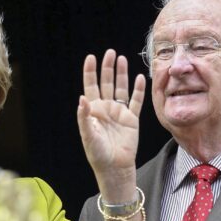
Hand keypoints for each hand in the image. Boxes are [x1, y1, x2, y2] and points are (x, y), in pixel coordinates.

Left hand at [77, 49, 145, 197]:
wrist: (115, 167)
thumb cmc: (98, 154)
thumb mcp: (88, 135)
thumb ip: (85, 117)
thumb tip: (81, 99)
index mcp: (93, 111)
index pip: (91, 86)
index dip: (90, 72)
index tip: (91, 58)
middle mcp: (106, 109)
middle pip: (106, 83)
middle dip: (107, 68)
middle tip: (110, 53)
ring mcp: (119, 113)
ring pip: (121, 89)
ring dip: (121, 75)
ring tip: (122, 59)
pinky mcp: (132, 120)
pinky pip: (136, 102)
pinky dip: (138, 91)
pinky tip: (139, 78)